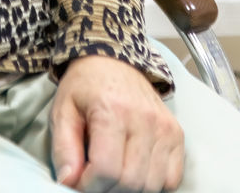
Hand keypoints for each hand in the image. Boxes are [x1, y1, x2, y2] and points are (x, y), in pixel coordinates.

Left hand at [50, 56, 183, 191]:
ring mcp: (164, 127)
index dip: (90, 186)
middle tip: (94, 180)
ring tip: (112, 173)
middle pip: (131, 181)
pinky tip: (134, 168)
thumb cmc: (85, 86)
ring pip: (152, 185)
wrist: (112, 59)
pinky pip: (171, 179)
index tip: (80, 183)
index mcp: (112, 109)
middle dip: (108, 190)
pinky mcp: (176, 133)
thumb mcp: (63, 111)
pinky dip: (153, 183)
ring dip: (130, 189)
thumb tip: (68, 182)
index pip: (106, 169)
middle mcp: (143, 118)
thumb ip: (64, 148)